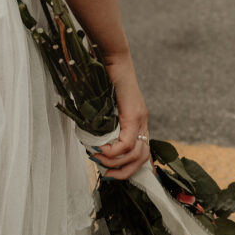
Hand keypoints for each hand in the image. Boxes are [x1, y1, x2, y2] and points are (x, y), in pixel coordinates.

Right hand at [93, 51, 150, 180]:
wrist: (110, 59)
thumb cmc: (102, 81)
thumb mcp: (102, 110)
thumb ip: (101, 126)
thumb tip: (91, 145)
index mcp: (137, 123)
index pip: (143, 154)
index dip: (132, 169)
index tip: (114, 175)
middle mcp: (142, 123)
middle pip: (143, 159)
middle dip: (125, 173)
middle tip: (106, 174)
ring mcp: (140, 119)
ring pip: (136, 154)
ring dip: (116, 162)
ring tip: (98, 158)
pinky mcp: (133, 115)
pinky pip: (127, 143)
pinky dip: (114, 151)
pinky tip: (101, 149)